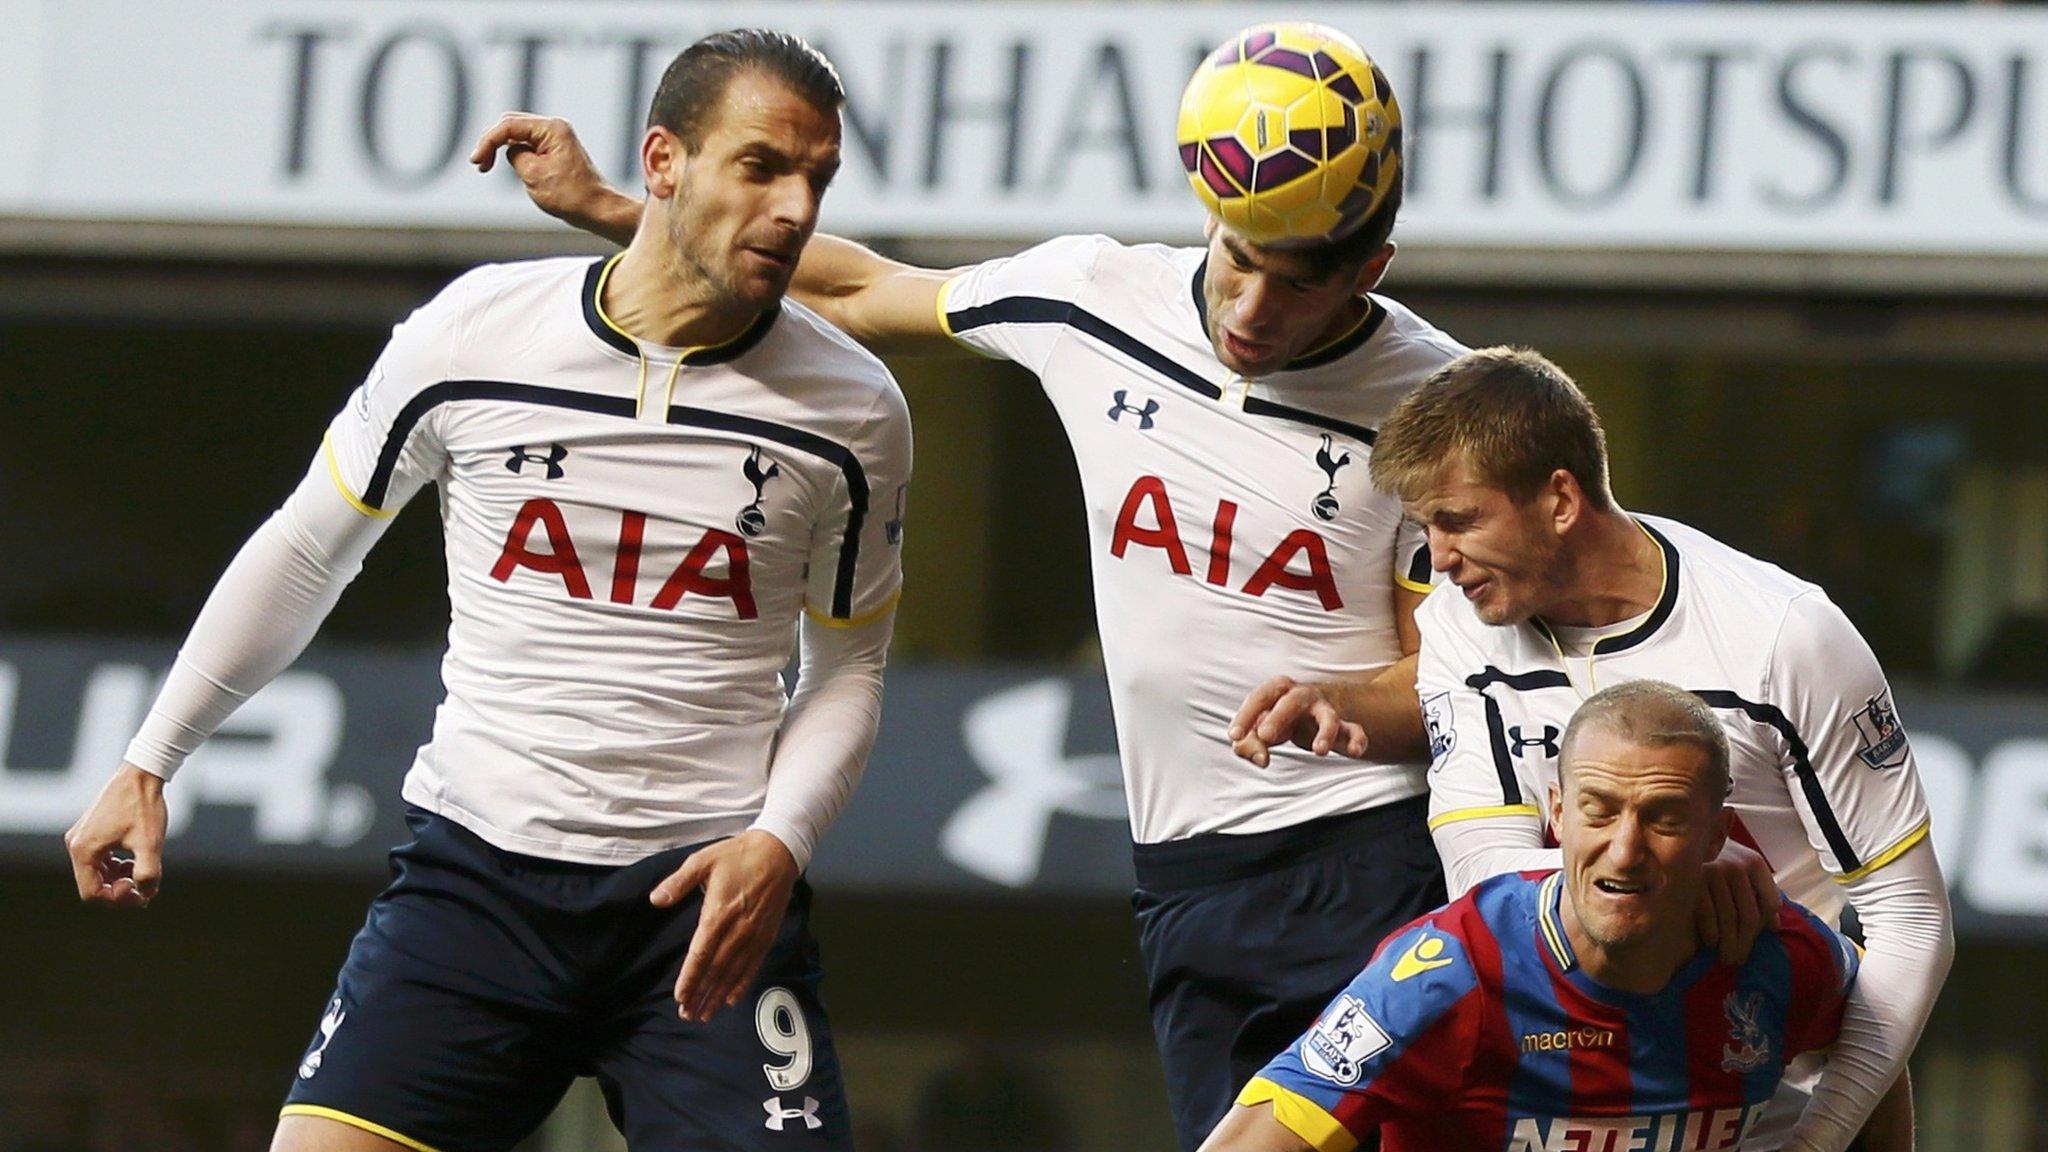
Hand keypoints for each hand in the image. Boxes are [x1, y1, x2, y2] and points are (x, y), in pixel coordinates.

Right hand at [65, 764, 168, 907]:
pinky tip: (135, 860)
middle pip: (92, 884)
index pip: (91, 893)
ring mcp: (81, 837)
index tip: (142, 894)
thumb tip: (145, 895)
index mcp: (83, 850)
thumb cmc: (144, 806)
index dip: (117, 900)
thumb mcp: (150, 843)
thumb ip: (148, 874)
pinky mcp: (90, 831)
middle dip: (119, 889)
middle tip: (146, 888)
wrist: (142, 774)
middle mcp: (75, 844)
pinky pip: (99, 859)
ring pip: (96, 872)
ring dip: (118, 878)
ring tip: (141, 870)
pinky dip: (115, 865)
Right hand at [469, 112, 631, 234]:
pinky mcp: (555, 150)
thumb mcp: (533, 175)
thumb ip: (515, 155)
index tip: (476, 161)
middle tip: (480, 165)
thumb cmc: (571, 195)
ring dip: (500, 148)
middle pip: (510, 125)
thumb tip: (509, 150)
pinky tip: (507, 166)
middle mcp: (554, 128)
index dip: (488, 141)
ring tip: (487, 166)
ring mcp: (555, 138)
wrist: (597, 209)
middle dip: (492, 142)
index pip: (509, 125)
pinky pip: (527, 145)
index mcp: (551, 129)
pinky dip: (513, 154)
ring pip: (517, 135)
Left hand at [651, 830, 799, 1022]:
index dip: (690, 978)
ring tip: (705, 1014)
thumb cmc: (737, 855)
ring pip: (734, 972)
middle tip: (688, 1015)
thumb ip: (678, 882)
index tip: (680, 997)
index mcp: (718, 913)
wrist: (778, 851)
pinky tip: (732, 999)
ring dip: (719, 995)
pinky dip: (743, 984)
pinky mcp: (767, 934)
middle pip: (716, 970)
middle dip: (701, 994)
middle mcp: (737, 930)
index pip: (701, 954)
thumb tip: (655, 899)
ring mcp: (754, 934)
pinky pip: (754, 965)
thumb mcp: (702, 860)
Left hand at [1226, 676, 1367, 767]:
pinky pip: (1354, 730)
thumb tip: (1262, 758)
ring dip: (1325, 732)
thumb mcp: (1256, 731)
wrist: (1310, 715)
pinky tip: (1355, 752)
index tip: (1234, 735)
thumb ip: (1248, 744)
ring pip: (1328, 717)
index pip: (1260, 697)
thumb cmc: (1275, 721)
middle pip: (1292, 701)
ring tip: (1319, 752)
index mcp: (1278, 690)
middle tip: (1264, 736)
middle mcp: (1302, 696)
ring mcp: (1324, 711)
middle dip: (1278, 717)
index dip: (1246, 715)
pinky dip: (1357, 739)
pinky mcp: (1342, 727)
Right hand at [1697, 839, 1779, 964]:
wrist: (1681, 841)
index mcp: (1754, 863)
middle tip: (1739, 961)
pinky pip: (1706, 913)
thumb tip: (1775, 927)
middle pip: (1749, 915)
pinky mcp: (1692, 880)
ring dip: (1729, 943)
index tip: (1757, 941)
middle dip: (1745, 943)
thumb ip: (1761, 897)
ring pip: (1728, 918)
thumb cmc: (1718, 864)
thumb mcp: (1744, 875)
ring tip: (1728, 958)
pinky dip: (1711, 932)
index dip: (1765, 925)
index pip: (1770, 903)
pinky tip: (1711, 943)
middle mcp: (1735, 866)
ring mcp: (1712, 872)